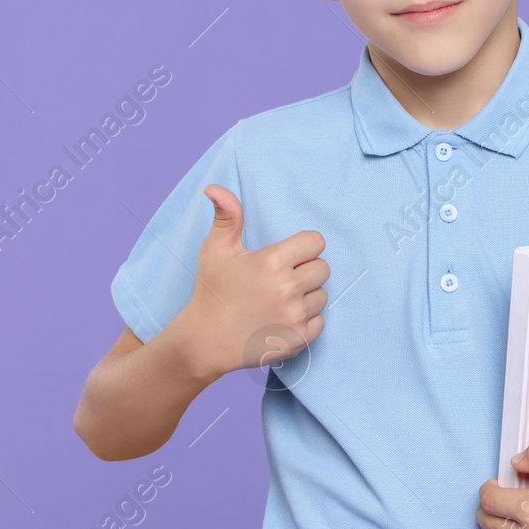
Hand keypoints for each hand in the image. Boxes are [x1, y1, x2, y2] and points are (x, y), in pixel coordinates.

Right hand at [176, 183, 328, 380]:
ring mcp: (295, 317)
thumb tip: (214, 187)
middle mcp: (287, 289)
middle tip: (281, 279)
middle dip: (306, 270)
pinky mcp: (299, 340)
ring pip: (322, 295)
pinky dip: (306, 321)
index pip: (316, 242)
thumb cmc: (212, 291)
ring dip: (307, 296)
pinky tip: (283, 319)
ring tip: (279, 300)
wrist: (206, 340)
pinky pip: (320, 322)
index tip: (286, 256)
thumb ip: (227, 216)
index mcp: (272, 262)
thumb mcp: (216, 250)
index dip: (303, 247)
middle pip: (323, 268)